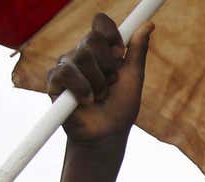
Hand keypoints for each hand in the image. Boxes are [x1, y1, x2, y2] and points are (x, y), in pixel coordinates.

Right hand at [48, 13, 153, 145]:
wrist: (106, 134)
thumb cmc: (120, 108)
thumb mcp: (133, 78)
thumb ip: (137, 51)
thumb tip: (149, 25)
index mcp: (101, 50)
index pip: (100, 24)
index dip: (111, 34)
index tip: (120, 53)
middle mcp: (82, 54)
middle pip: (92, 39)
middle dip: (108, 64)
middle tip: (111, 82)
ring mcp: (67, 65)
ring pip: (82, 56)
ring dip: (98, 82)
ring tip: (99, 97)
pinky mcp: (55, 81)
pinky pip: (66, 72)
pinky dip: (82, 88)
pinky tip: (87, 101)